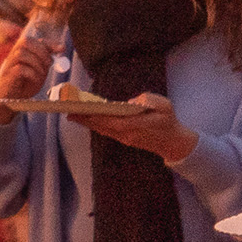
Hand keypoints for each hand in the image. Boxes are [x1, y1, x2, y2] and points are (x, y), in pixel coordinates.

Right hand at [0, 21, 55, 101]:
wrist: (10, 101)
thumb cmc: (24, 86)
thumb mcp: (38, 73)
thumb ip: (45, 63)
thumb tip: (56, 55)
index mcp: (21, 53)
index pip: (34, 41)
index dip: (48, 43)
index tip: (62, 49)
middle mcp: (13, 56)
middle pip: (25, 41)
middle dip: (42, 50)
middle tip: (50, 63)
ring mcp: (9, 65)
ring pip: (21, 53)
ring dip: (37, 63)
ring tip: (41, 75)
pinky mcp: (7, 76)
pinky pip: (20, 69)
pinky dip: (32, 74)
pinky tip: (35, 81)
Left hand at [71, 92, 196, 164]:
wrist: (173, 142)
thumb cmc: (169, 120)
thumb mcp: (165, 105)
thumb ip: (149, 100)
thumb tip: (133, 101)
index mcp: (136, 125)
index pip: (112, 121)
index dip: (97, 117)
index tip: (83, 111)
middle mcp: (126, 134)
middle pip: (102, 126)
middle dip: (85, 119)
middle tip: (69, 110)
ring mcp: (124, 138)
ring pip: (101, 130)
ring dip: (86, 123)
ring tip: (72, 114)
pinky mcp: (123, 139)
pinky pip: (105, 132)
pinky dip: (94, 126)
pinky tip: (85, 119)